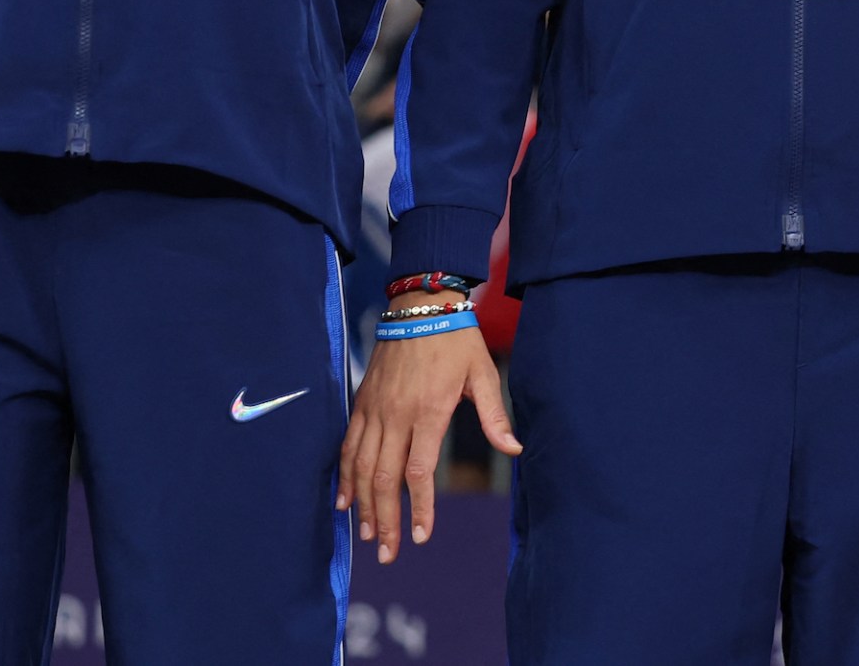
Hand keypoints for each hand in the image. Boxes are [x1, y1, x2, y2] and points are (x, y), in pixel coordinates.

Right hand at [336, 292, 520, 562]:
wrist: (420, 305)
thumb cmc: (458, 340)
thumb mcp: (484, 373)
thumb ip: (494, 415)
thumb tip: (515, 449)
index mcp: (429, 411)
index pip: (418, 472)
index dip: (418, 508)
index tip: (420, 536)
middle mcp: (396, 415)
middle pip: (384, 478)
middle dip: (384, 520)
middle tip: (387, 552)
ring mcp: (374, 410)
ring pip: (361, 467)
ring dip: (362, 504)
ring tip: (366, 535)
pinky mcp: (361, 403)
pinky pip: (348, 446)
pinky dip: (344, 475)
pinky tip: (343, 500)